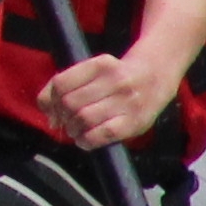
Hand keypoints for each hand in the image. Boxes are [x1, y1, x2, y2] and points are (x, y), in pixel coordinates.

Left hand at [37, 53, 160, 153]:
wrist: (156, 76)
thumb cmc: (116, 77)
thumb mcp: (94, 70)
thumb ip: (67, 84)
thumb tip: (48, 114)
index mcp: (100, 64)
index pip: (61, 83)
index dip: (49, 101)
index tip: (53, 110)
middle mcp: (115, 80)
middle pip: (70, 102)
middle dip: (61, 117)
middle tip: (66, 122)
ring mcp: (127, 101)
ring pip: (83, 119)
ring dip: (72, 130)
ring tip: (76, 130)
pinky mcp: (135, 122)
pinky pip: (101, 134)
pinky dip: (86, 141)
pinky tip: (85, 139)